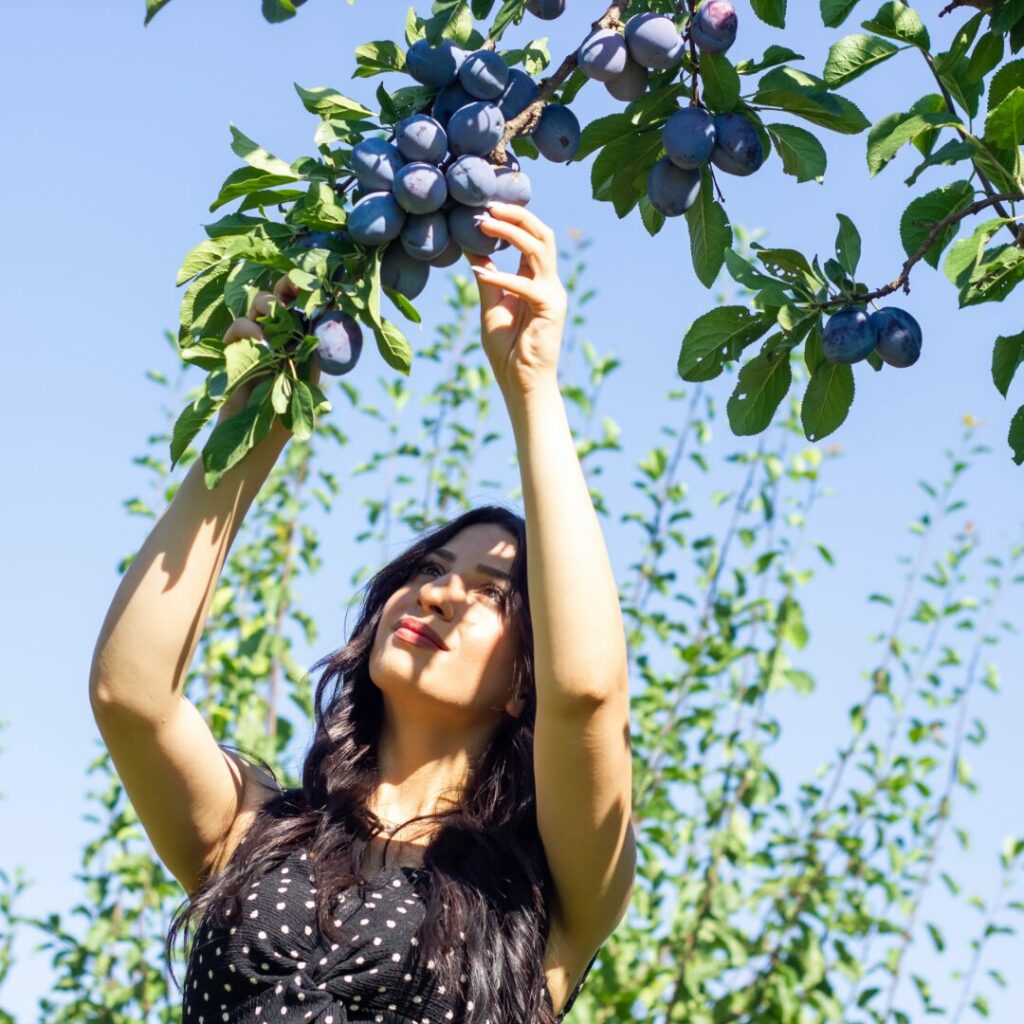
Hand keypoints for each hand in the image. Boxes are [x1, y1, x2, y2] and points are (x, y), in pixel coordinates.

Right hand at [217, 274, 316, 423]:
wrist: (258, 439)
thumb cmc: (289, 412)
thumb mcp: (309, 377)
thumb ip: (315, 349)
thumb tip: (330, 317)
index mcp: (300, 338)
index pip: (303, 305)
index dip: (306, 289)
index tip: (314, 280)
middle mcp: (278, 334)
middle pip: (280, 297)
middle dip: (286, 287)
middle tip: (293, 289)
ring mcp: (255, 340)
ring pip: (259, 304)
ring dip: (267, 305)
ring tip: (274, 319)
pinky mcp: (234, 350)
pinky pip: (238, 327)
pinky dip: (248, 329)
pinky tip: (260, 344)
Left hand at [466, 202, 566, 405]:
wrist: (521, 383)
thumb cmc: (507, 350)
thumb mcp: (491, 304)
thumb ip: (487, 275)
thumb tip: (471, 246)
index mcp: (536, 279)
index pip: (531, 238)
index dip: (511, 219)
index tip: (484, 208)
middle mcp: (548, 282)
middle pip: (541, 234)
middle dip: (516, 216)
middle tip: (487, 207)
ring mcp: (553, 294)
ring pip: (538, 249)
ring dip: (510, 234)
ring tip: (484, 224)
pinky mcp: (552, 309)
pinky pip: (527, 285)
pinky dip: (504, 277)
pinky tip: (482, 274)